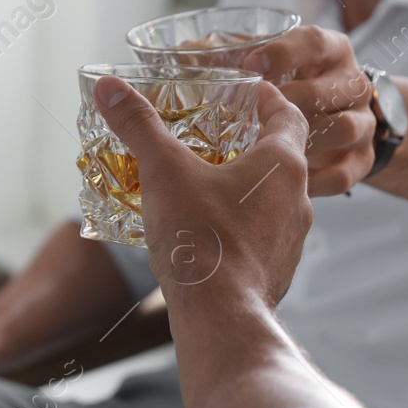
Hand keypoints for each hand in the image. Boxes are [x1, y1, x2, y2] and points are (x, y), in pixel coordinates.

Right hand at [94, 75, 310, 307]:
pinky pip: (261, 236)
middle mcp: (298, 200)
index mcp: (283, 166)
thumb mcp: (163, 172)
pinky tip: (206, 231)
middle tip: (216, 136)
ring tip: (205, 184)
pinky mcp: (276, 270)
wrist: (221, 319)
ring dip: (244, 188)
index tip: (249, 92)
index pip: (290, 115)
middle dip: (249, 144)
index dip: (269, 99)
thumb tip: (110, 88)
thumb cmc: (201, 239)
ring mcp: (290, 239)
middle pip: (281, 158)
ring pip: (272, 200)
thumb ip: (138, 126)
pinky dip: (239, 225)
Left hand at [244, 25, 376, 195]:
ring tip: (267, 154)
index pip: (314, 42)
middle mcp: (353, 84)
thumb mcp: (274, 63)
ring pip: (343, 129)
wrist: (340, 118)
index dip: (283, 52)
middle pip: (326, 92)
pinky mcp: (362, 160)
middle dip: (286, 104)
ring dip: (303, 142)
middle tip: (252, 117)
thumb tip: (185, 51)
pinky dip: (312, 182)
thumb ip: (238, 53)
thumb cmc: (293, 86)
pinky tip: (281, 187)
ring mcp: (363, 123)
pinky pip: (343, 174)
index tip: (250, 65)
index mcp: (330, 51)